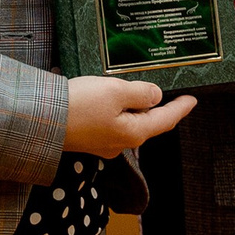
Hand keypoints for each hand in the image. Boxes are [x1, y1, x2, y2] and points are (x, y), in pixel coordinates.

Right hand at [65, 75, 195, 154]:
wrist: (41, 119)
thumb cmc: (79, 105)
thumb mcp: (116, 91)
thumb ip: (140, 93)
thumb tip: (156, 96)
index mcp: (133, 132)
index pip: (165, 120)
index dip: (180, 108)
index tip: (193, 100)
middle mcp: (120, 143)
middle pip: (146, 124)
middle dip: (155, 109)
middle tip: (166, 94)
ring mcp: (102, 143)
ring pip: (126, 124)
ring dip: (132, 108)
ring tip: (131, 91)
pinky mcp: (87, 138)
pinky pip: (109, 123)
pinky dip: (115, 111)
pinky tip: (107, 100)